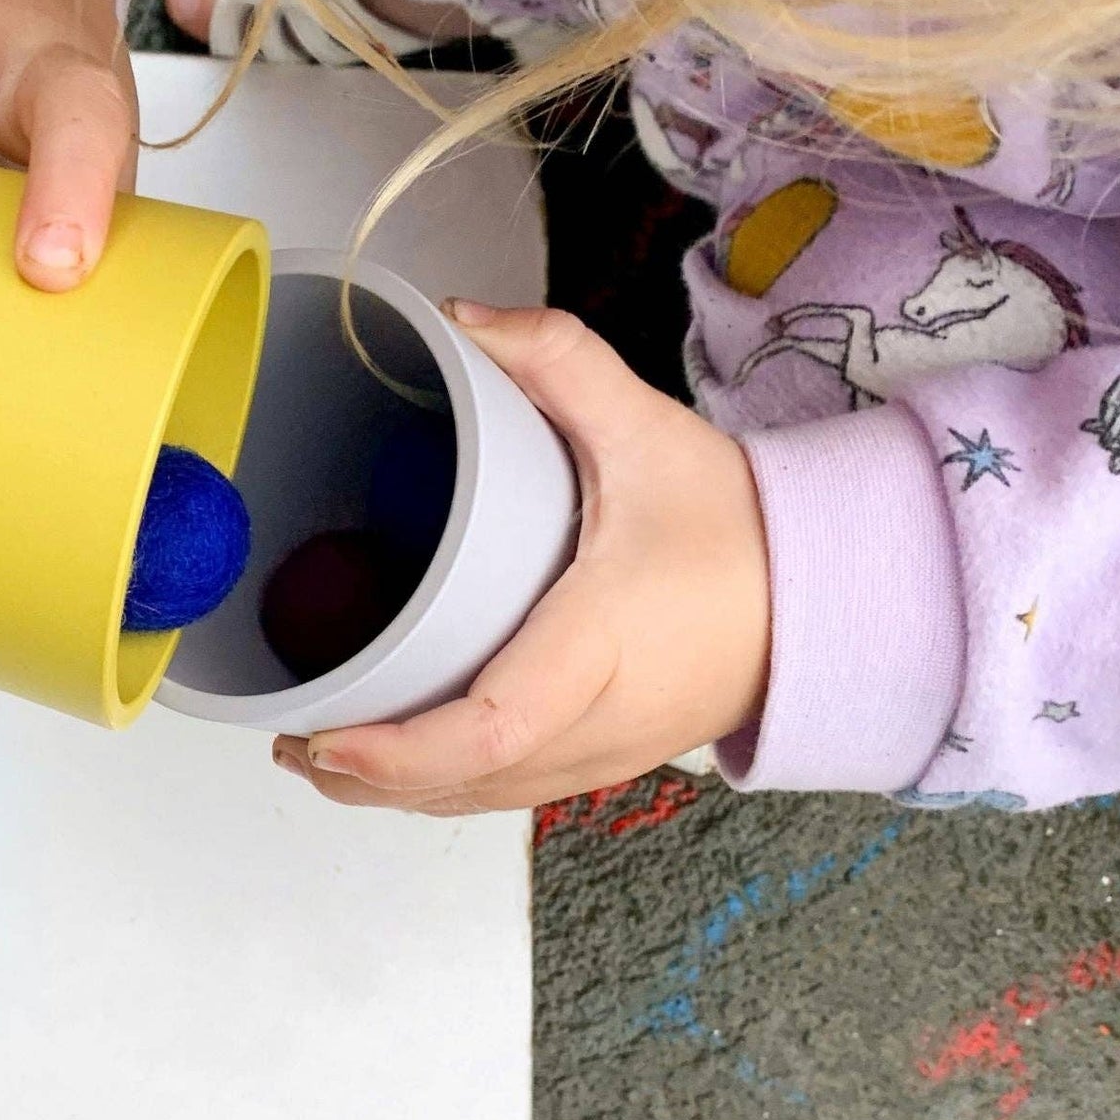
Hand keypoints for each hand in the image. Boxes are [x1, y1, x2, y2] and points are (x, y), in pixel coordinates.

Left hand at [273, 305, 770, 815]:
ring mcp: (601, 755)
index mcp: (601, 646)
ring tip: (318, 754)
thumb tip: (460, 318)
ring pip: (479, 801)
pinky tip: (394, 768)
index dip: (401, 751)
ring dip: (393, 795)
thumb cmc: (744, 526)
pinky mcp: (602, 762)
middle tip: (289, 737)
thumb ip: (557, 362)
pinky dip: (441, 791)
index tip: (327, 737)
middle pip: (464, 784)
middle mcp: (598, 721)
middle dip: (365, 779)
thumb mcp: (649, 427)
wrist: (831, 596)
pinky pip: (507, 794)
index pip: (494, 727)